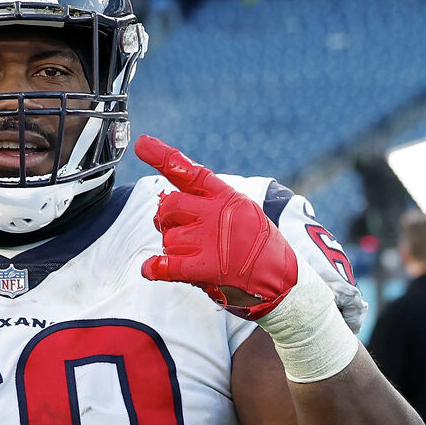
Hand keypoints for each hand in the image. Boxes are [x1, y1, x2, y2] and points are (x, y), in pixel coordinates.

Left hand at [133, 135, 299, 320]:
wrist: (283, 280)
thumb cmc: (260, 247)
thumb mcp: (243, 212)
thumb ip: (212, 203)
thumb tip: (171, 202)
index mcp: (226, 197)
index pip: (190, 172)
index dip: (163, 156)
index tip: (142, 144)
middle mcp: (217, 214)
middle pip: (169, 206)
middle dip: (165, 219)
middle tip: (173, 230)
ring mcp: (211, 240)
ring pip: (168, 239)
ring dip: (173, 249)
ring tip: (194, 257)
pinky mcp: (207, 268)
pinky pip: (168, 265)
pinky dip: (155, 268)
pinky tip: (151, 269)